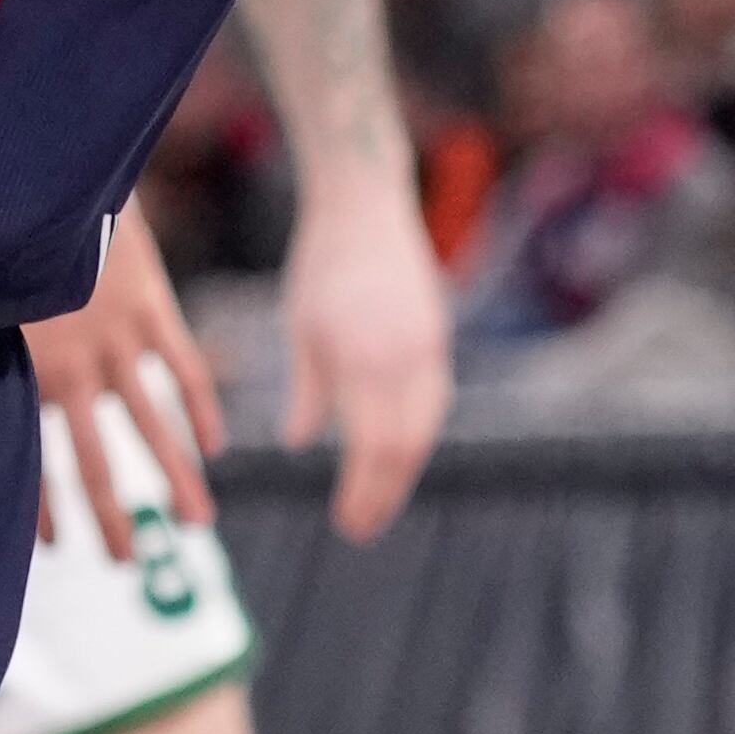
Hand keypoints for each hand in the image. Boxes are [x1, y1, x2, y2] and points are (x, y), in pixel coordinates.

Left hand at [25, 194, 219, 546]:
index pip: (34, 461)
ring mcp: (117, 341)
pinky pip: (183, 370)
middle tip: (126, 563)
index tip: (59, 548)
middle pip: (98, 463)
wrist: (45, 174)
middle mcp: (73, 369)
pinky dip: (201, 410)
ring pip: (153, 427)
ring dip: (176, 480)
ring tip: (196, 523)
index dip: (47, 510)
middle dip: (113, 518)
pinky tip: (214, 447)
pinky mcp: (152, 308)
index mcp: (24, 372)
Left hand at [281, 166, 453, 539]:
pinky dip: (418, 435)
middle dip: (384, 495)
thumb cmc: (320, 265)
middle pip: (406, 450)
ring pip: (427, 429)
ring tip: (378, 499)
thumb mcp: (301, 330)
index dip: (363, 494)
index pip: (372, 450)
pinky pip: (436, 401)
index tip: (346, 523)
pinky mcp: (438, 337)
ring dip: (404, 471)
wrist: (366, 205)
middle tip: (360, 528)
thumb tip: (296, 444)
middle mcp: (405, 360)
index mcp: (364, 362)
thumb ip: (306, 392)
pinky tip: (399, 454)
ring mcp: (429, 348)